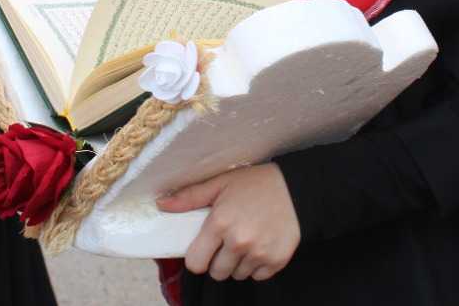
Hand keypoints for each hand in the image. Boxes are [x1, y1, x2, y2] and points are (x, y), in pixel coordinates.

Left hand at [157, 163, 299, 281]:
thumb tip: (161, 204)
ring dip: (238, 263)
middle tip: (228, 242)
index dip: (198, 257)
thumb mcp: (220, 183)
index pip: (195, 263)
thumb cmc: (256, 183)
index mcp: (220, 223)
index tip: (205, 247)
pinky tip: (261, 245)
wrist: (297, 187)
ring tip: (246, 240)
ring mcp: (259, 253)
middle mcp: (239, 241)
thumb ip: (189, 197)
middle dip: (218, 261)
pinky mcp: (277, 260)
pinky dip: (257, 266)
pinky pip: (258, 276)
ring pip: (237, 275)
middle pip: (216, 273)